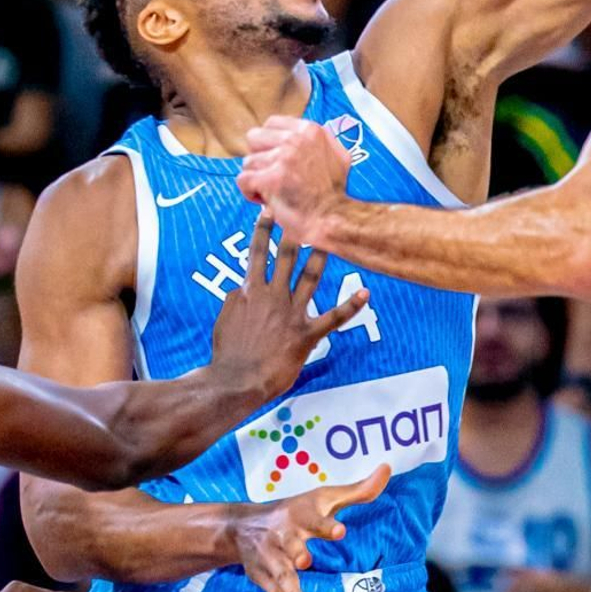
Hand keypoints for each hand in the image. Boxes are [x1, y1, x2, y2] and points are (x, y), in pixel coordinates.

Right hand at [209, 212, 366, 397]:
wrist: (235, 380)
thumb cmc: (227, 353)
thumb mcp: (224, 318)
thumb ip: (234, 298)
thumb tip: (239, 287)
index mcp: (250, 291)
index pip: (257, 253)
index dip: (263, 230)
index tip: (269, 211)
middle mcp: (273, 297)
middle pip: (287, 257)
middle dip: (296, 232)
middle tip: (307, 211)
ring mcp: (291, 314)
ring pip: (311, 278)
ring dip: (323, 258)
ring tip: (335, 239)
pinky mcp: (306, 334)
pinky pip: (333, 318)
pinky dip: (351, 306)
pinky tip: (366, 294)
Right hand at [233, 463, 391, 591]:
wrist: (242, 527)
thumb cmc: (296, 511)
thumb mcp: (324, 498)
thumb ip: (357, 491)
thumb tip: (387, 470)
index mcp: (301, 515)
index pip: (315, 519)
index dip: (326, 525)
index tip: (340, 530)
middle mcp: (284, 536)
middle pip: (291, 545)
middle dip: (297, 554)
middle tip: (305, 561)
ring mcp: (271, 558)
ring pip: (280, 573)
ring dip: (288, 588)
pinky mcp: (262, 576)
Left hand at [238, 126, 351, 248]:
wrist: (333, 217)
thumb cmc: (334, 192)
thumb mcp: (337, 155)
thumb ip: (321, 140)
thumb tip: (309, 133)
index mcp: (310, 130)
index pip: (271, 123)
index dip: (269, 143)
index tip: (275, 158)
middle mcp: (296, 140)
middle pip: (254, 138)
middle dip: (259, 157)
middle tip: (271, 173)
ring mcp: (283, 158)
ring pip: (248, 162)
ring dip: (256, 179)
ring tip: (272, 190)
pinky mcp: (271, 179)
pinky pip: (243, 180)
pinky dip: (250, 193)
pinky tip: (265, 199)